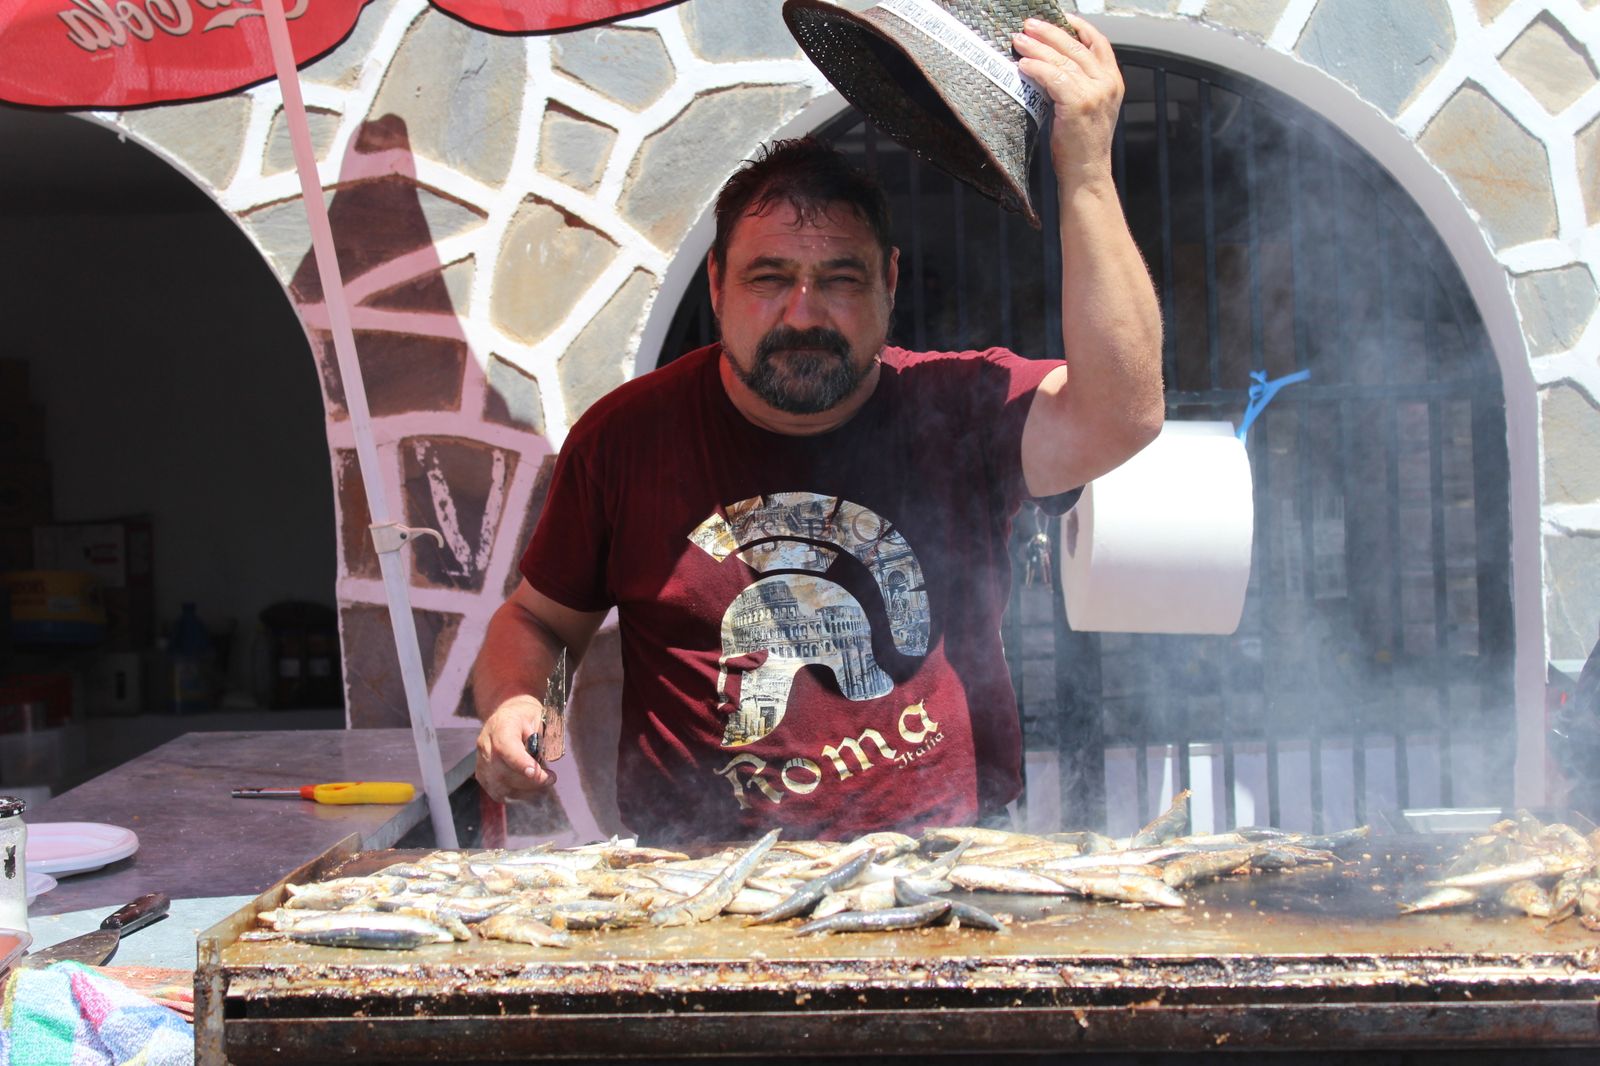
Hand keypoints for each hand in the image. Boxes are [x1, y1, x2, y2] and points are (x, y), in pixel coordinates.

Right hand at [475, 694, 555, 801]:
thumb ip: (545, 737)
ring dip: (524, 790)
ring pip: (499, 785)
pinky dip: (515, 793)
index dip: (520, 763)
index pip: (505, 747)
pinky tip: (529, 787)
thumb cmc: (528, 716)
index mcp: (502, 725)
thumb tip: (550, 758)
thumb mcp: (541, 717)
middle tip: (550, 778)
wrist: (508, 715)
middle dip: (529, 781)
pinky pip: (496, 791)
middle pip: (502, 771)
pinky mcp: (482, 773)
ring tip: (541, 783)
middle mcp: (486, 743)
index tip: (537, 773)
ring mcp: (481, 760)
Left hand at [1012, 14, 1123, 183]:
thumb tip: (1049, 63)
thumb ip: (1078, 84)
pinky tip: (1023, 65)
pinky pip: (1053, 78)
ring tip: (1019, 40)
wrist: (1087, 173)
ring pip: (1063, 60)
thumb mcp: (1087, 107)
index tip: (1061, 17)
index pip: (1099, 43)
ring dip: (1037, 47)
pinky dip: (1036, 68)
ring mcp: (1095, 93)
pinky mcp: (1078, 104)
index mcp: (1113, 81)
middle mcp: (1107, 83)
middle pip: (1076, 47)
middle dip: (1050, 33)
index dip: (1080, 27)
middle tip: (1028, 25)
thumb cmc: (1081, 145)